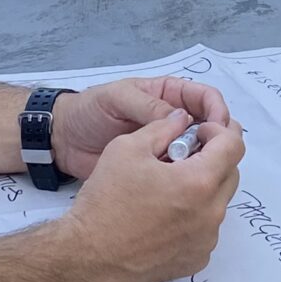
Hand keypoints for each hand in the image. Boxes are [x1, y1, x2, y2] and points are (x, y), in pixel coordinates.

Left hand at [50, 77, 234, 177]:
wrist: (63, 140)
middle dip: (214, 139)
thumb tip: (184, 119)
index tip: (217, 130)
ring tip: (196, 173)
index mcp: (168, 95)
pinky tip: (183, 185)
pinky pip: (179, 173)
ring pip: (198, 153)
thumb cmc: (88, 111)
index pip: (206, 99)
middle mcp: (173, 120)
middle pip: (208, 127)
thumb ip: (148, 106)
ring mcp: (166, 146)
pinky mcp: (157, 169)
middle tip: (212, 157)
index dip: (217, 111)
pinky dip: (185, 178)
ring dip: (202, 161)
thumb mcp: (117, 99)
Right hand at [61, 107, 246, 281]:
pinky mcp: (196, 259)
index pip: (233, 145)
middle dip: (214, 157)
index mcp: (199, 182)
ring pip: (218, 202)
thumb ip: (163, 127)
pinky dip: (194, 216)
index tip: (198, 131)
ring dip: (203, 187)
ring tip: (169, 186)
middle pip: (231, 173)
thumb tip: (182, 120)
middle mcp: (211, 214)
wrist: (87, 256)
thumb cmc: (105, 201)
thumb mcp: (127, 148)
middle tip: (184, 155)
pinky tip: (165, 214)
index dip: (219, 130)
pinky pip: (206, 229)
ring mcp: (206, 241)